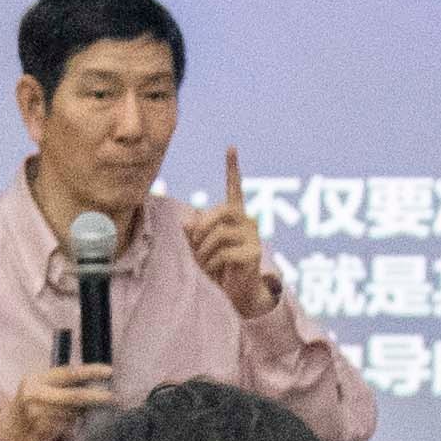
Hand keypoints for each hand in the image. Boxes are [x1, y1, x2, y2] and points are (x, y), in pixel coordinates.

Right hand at [0, 362, 113, 440]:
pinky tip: (68, 425)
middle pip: (73, 397)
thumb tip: (97, 381)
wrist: (10, 429)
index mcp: (36, 380)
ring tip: (79, 413)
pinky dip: (72, 426)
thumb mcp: (41, 386)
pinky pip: (67, 428)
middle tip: (113, 398)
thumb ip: (63, 383)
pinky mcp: (40, 433)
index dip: (90, 372)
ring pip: (73, 414)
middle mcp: (34, 396)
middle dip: (95, 397)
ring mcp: (36, 416)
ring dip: (82, 414)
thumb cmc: (32, 403)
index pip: (68, 373)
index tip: (109, 371)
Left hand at [176, 144, 284, 312]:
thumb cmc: (217, 268)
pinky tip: (213, 271)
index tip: (231, 147)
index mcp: (234, 216)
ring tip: (203, 263)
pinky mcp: (254, 253)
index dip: (232, 168)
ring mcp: (253, 237)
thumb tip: (187, 222)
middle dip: (202, 227)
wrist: (237, 294)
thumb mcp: (199, 248)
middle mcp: (246, 221)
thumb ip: (192, 233)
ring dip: (203, 250)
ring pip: (219, 233)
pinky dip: (211, 262)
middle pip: (221, 211)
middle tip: (195, 243)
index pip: (234, 188)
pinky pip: (224, 251)